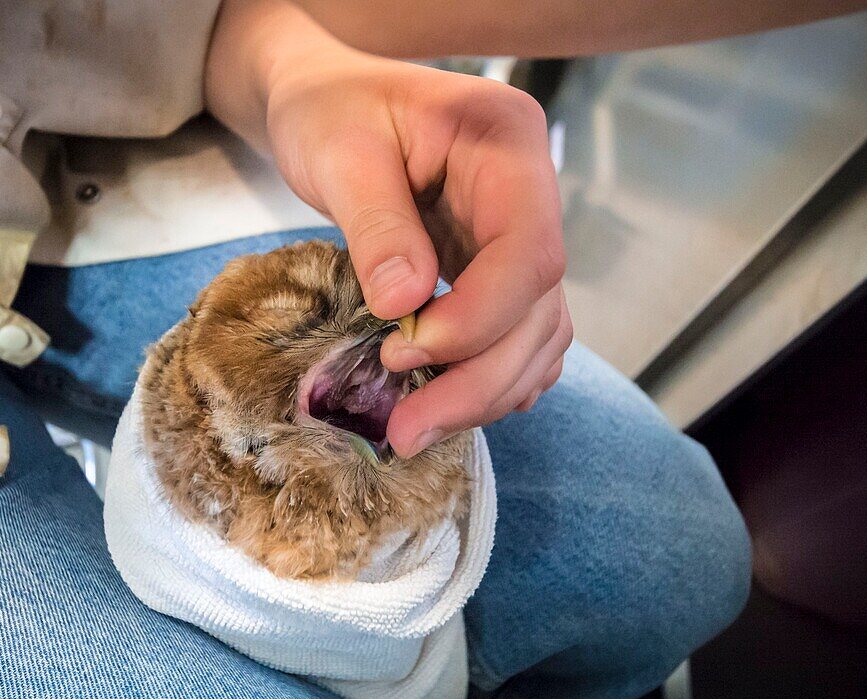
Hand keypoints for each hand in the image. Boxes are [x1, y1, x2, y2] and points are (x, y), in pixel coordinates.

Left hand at [206, 0, 571, 457]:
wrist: (328, 100)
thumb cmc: (331, 110)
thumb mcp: (340, 154)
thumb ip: (376, 227)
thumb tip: (406, 310)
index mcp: (507, 143)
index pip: (529, 250)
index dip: (480, 318)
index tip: (407, 352)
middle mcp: (530, 192)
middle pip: (539, 307)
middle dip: (478, 380)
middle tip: (407, 431)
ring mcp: (519, 233)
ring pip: (536, 333)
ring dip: (483, 392)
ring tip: (415, 430)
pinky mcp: (496, 268)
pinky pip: (518, 335)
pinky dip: (492, 378)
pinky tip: (448, 404)